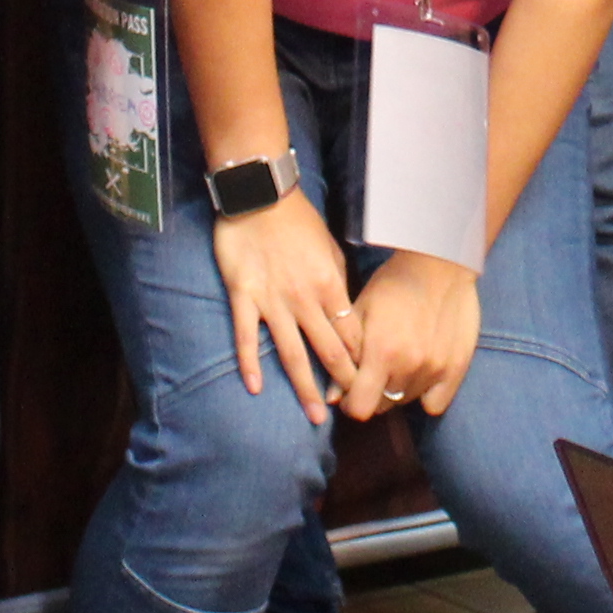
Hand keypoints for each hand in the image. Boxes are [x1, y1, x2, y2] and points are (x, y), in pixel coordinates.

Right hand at [210, 187, 368, 418]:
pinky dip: (250, 363)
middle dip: (341, 384)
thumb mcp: (330, 250)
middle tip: (349, 414)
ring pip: (292, 352)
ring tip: (313, 416)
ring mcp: (272, 301)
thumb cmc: (298, 221)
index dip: (361, 360)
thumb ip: (336, 283)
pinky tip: (254, 388)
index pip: (351, 333)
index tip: (368, 383)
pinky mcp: (244, 296)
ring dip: (304, 386)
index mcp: (330, 286)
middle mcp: (305, 300)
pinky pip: (246, 336)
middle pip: (328, 350)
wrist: (260, 196)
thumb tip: (345, 313)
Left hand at [348, 248, 483, 420]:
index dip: (350, 402)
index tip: (350, 390)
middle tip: (374, 372)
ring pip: (406, 402)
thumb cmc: (393, 283)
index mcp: (381, 353)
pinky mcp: (456, 368)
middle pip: (382, 407)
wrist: (440, 263)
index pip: (360, 408)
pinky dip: (425, 395)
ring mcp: (435, 369)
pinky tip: (420, 373)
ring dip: (397, 391)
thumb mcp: (360, 311)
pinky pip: (435, 404)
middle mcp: (409, 367)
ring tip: (398, 363)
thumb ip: (344, 355)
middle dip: (372, 394)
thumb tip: (331, 397)